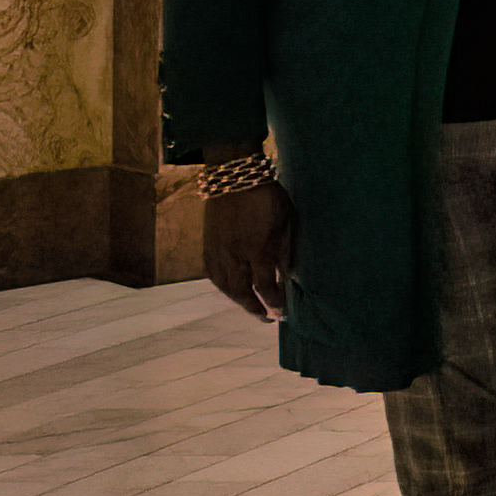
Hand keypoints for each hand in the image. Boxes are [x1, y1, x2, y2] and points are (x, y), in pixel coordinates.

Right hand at [200, 166, 296, 322]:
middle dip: (255, 309)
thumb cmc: (267, 196)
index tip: (282, 312)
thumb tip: (288, 276)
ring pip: (226, 286)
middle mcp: (235, 255)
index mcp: (258, 250)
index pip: (265, 287)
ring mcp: (218, 251)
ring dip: (238, 301)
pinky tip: (231, 290)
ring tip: (251, 308)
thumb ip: (285, 252)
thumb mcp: (286, 223)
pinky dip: (223, 287)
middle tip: (267, 319)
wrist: (234, 176)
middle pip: (242, 293)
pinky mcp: (208, 245)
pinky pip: (213, 274)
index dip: (274, 302)